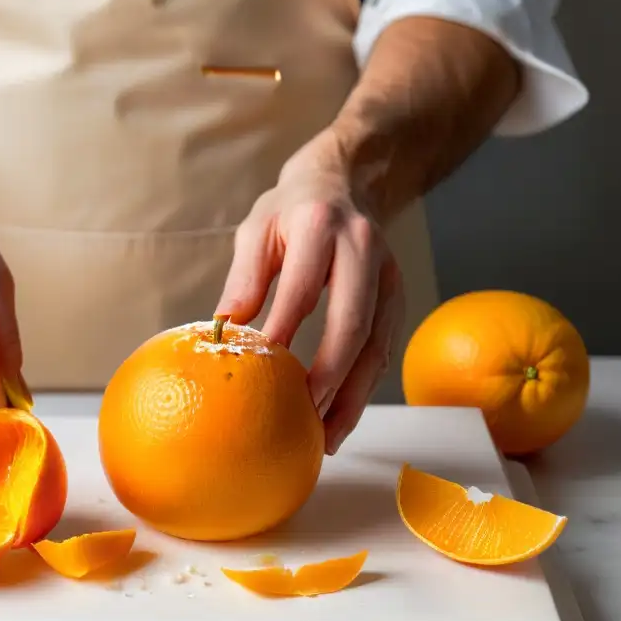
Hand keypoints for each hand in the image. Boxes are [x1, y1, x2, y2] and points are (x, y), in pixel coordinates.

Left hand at [216, 129, 404, 454]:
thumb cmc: (290, 210)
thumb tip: (223, 331)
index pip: (303, 287)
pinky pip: (383, 350)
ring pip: (376, 345)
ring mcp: (388, 275)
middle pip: (353, 323)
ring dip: (353, 396)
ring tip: (326, 438)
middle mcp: (363, 249)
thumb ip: (244, 277)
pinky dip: (363, 388)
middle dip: (330, 376)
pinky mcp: (397, 297)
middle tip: (303, 418)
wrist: (346, 181)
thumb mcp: (256, 228)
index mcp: (321, 226)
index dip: (284, 331)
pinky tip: (340, 418)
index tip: (262, 371)